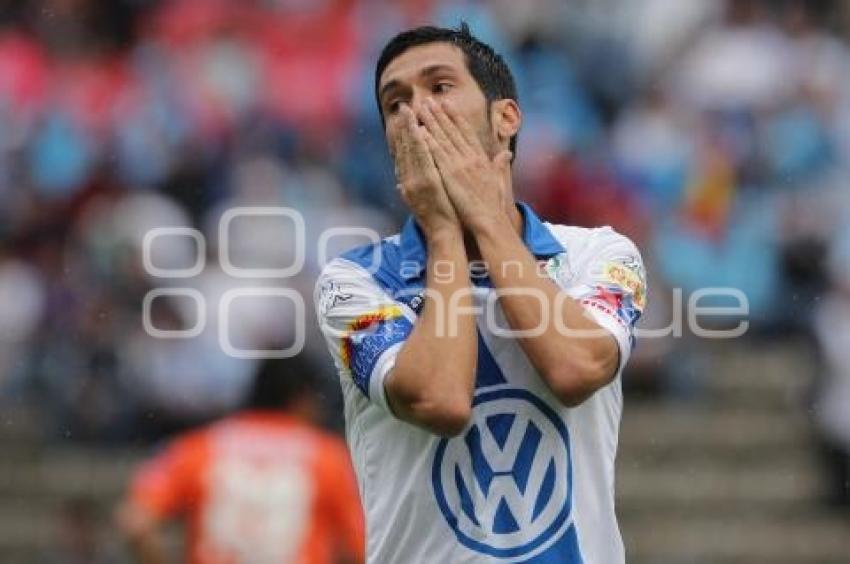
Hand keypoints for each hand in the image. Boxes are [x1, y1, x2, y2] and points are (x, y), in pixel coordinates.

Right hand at [391, 104, 459, 236]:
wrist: (443, 233)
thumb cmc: (437, 219)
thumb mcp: (419, 202)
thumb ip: (408, 190)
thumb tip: (398, 184)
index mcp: (408, 182)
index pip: (404, 154)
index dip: (403, 136)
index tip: (403, 120)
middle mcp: (409, 179)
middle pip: (404, 148)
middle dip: (404, 127)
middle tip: (404, 108)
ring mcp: (417, 180)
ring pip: (411, 150)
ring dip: (409, 129)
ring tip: (409, 111)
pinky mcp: (427, 182)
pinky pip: (422, 158)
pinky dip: (420, 143)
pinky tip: (420, 129)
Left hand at [417, 98, 512, 231]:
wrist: (489, 221)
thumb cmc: (494, 205)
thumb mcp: (499, 180)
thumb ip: (500, 165)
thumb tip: (507, 154)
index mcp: (481, 158)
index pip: (466, 132)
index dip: (456, 117)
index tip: (447, 104)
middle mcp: (471, 158)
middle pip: (453, 131)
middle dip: (440, 114)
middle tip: (429, 100)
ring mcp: (460, 165)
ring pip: (443, 139)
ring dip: (432, 122)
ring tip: (422, 109)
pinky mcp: (451, 175)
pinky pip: (437, 155)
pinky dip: (428, 142)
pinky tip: (419, 131)